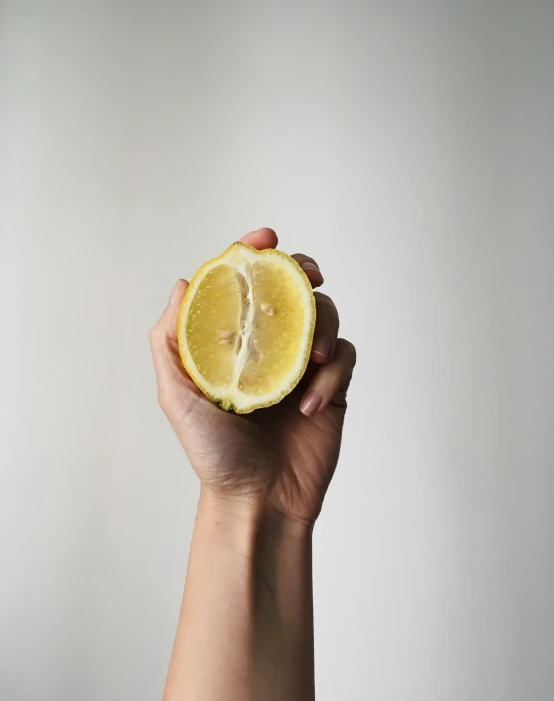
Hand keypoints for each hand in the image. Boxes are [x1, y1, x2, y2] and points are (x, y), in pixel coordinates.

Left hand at [149, 228, 355, 525]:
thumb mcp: (177, 395)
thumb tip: (182, 283)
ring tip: (309, 359)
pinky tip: (310, 405)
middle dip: (302, 273)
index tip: (267, 239)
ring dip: (321, 327)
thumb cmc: (213, 452)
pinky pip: (343, 360)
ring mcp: (302, 366)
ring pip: (326, 317)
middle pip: (294, 290)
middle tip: (307, 277)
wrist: (257, 501)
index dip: (257, 254)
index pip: (246, 286)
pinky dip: (331, 376)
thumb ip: (172, 340)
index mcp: (235, 342)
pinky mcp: (331, 388)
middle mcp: (270, 347)